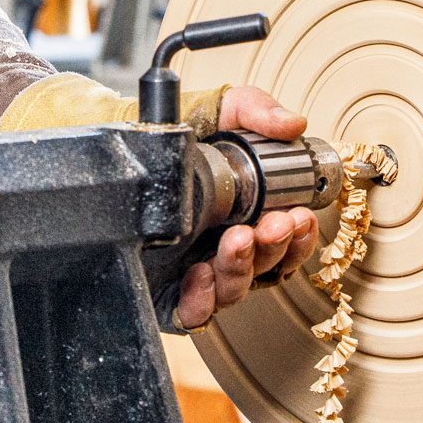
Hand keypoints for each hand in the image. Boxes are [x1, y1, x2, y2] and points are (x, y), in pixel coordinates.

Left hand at [172, 87, 321, 331]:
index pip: (287, 240)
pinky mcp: (166, 288)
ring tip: (237, 240)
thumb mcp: (221, 111)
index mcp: (250, 214)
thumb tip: (293, 124)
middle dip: (275, 247)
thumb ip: (256, 111)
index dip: (299, 235)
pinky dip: (201, 301)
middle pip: (266, 267)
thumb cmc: (179, 134)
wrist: (123, 139)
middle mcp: (227, 245)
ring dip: (241, 269)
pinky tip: (199, 275)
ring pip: (234, 289)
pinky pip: (191, 311)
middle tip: (272, 225)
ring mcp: (199, 268)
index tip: (298, 216)